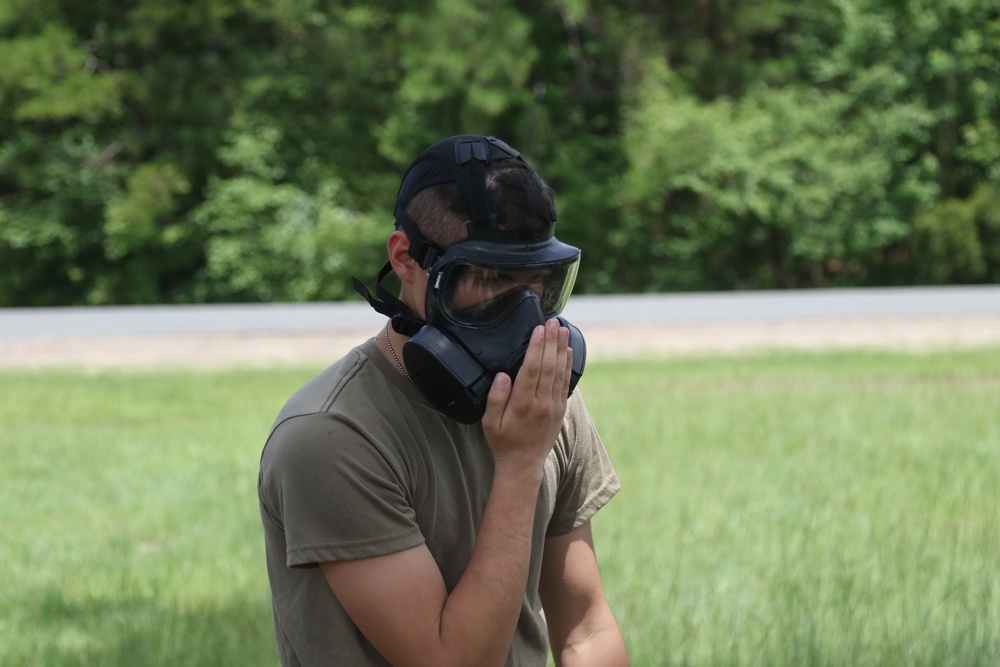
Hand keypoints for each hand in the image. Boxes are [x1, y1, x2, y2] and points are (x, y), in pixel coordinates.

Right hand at [482, 318, 572, 472]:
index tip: (539, 329)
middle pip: (548, 366)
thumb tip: (503, 375)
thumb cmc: (502, 442)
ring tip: (562, 329)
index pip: (531, 369)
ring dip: (561, 349)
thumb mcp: (489, 422)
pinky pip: (565, 383)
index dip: (536, 347)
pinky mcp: (560, 410)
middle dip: (550, 341)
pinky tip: (567, 351)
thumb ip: (496, 398)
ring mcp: (553, 406)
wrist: (523, 464)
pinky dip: (567, 365)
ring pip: (559, 372)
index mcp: (522, 404)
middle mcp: (541, 403)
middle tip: (553, 321)